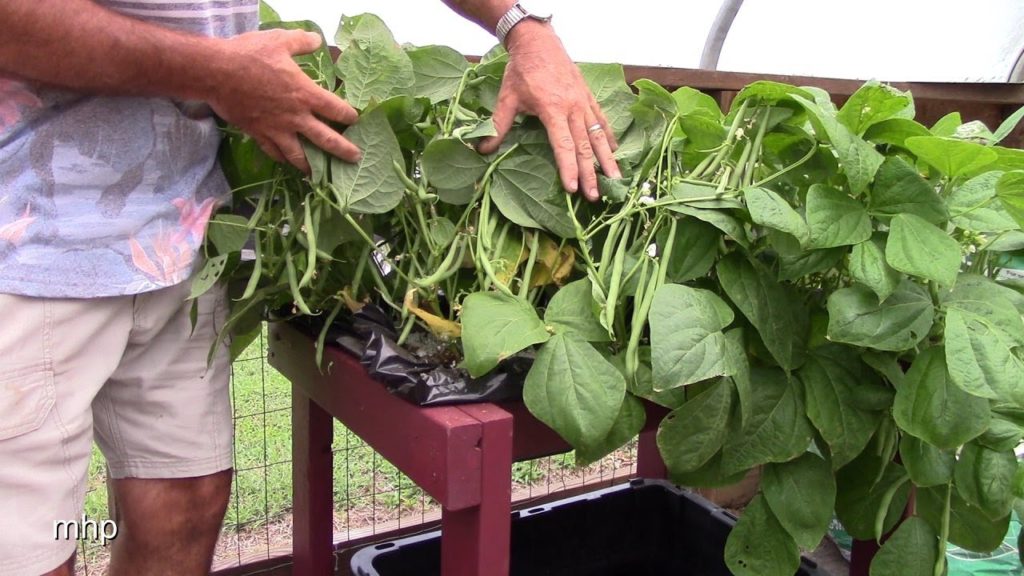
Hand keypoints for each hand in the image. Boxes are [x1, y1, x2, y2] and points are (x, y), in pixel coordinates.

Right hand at [208, 29, 360, 172]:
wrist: (215, 72)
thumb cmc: (250, 55)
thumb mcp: (280, 40)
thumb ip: (302, 42)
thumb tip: (317, 40)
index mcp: (305, 93)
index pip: (336, 109)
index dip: (349, 116)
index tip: (355, 119)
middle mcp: (295, 116)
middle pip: (326, 139)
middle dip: (343, 150)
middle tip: (355, 158)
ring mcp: (276, 129)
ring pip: (299, 154)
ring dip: (311, 164)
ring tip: (318, 172)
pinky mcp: (258, 134)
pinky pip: (274, 152)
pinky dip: (282, 158)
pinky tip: (286, 160)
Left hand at [477, 21, 620, 201]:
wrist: (539, 42)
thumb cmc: (522, 71)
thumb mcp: (507, 97)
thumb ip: (498, 125)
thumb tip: (482, 150)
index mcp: (552, 109)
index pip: (564, 145)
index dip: (569, 168)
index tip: (573, 189)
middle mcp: (572, 107)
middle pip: (585, 146)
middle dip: (591, 173)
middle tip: (595, 197)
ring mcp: (583, 102)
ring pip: (598, 135)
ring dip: (607, 159)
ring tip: (615, 180)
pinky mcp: (588, 97)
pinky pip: (602, 121)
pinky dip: (608, 137)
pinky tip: (614, 152)